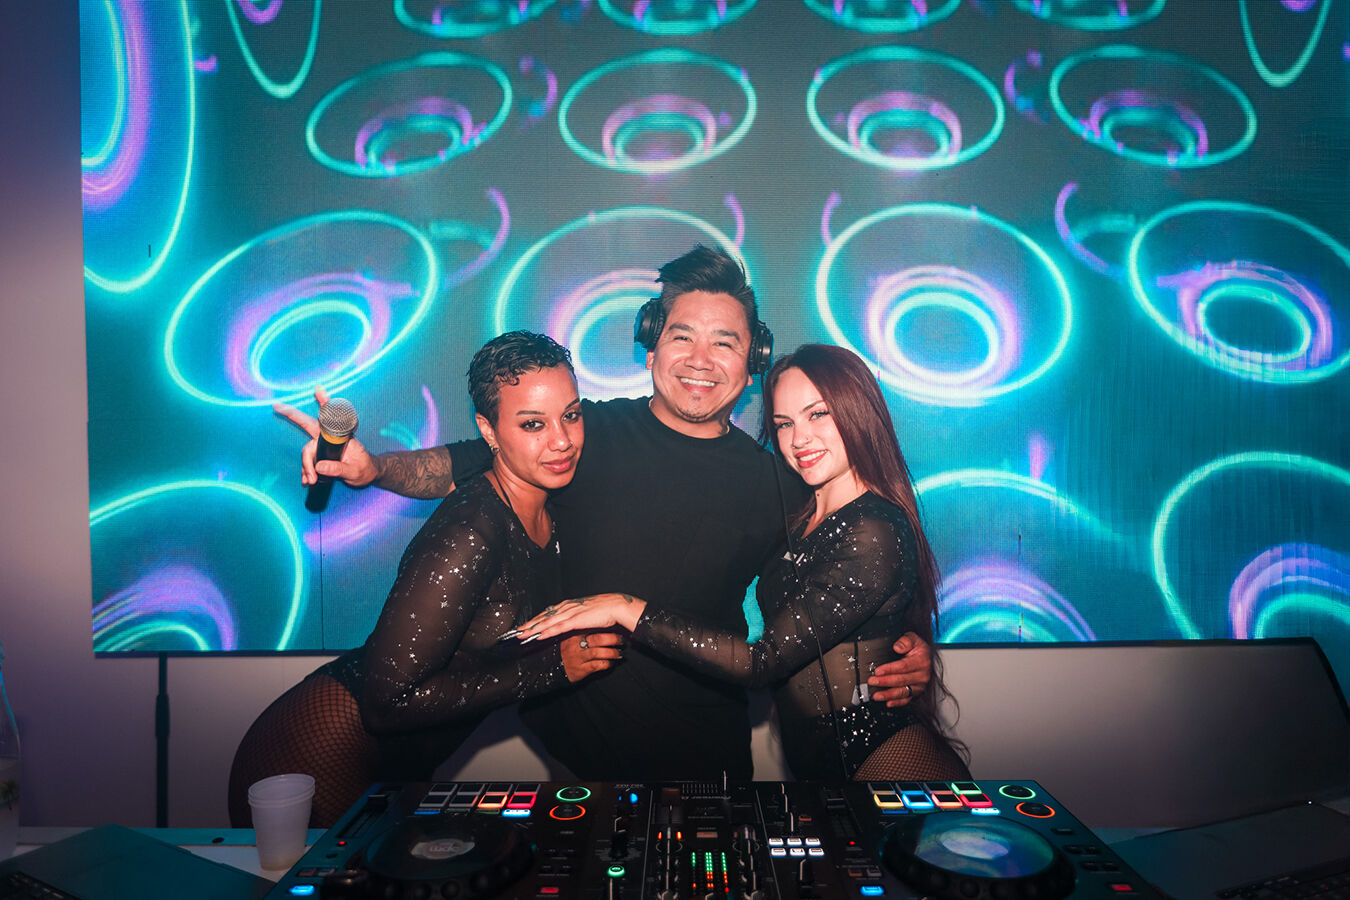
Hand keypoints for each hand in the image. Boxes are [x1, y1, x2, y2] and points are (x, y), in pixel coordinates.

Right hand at [273, 386, 378, 487]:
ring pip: (307, 452)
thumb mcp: (354, 472)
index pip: (331, 419)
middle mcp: (330, 439)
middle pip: (308, 428)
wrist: (367, 475)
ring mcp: (324, 447)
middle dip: (292, 415)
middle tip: (277, 406)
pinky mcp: (321, 457)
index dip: (325, 403)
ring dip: (306, 466)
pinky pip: (309, 462)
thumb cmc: (364, 469)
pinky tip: (307, 480)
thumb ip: (338, 469)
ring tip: (310, 480)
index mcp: (340, 437)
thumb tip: (319, 467)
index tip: (318, 389)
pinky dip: (306, 472)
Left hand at [516, 594, 645, 641]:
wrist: (616, 606)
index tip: (526, 626)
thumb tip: (570, 623)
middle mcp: (567, 607)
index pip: (548, 613)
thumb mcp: (586, 613)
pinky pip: (557, 627)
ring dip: (533, 628)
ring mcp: (570, 613)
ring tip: (522, 634)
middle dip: (529, 624)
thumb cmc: (604, 610)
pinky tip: (538, 635)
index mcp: (569, 605)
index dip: (536, 620)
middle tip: (517, 631)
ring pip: (547, 622)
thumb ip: (576, 617)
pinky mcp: (576, 619)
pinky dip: (546, 631)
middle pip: (544, 617)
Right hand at [561, 632, 622, 682]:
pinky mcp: (581, 669)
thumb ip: (584, 631)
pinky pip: (597, 665)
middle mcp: (575, 645)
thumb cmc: (568, 651)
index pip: (592, 627)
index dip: (607, 627)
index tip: (617, 627)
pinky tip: (611, 663)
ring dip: (612, 653)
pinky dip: (607, 664)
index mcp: (574, 634)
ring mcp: (578, 657)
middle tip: (621, 640)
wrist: (555, 669)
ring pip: (599, 652)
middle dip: (613, 639)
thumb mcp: (572, 638)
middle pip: (597, 639)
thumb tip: (604, 624)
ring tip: (619, 653)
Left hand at [867, 631, 932, 707]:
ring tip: (876, 695)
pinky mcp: (917, 692)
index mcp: (922, 661)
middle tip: (872, 681)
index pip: (903, 666)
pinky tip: (888, 703)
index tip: (878, 671)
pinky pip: (907, 699)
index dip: (889, 669)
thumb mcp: (913, 638)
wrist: (926, 657)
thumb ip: (906, 640)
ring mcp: (920, 685)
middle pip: (901, 680)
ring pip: (903, 692)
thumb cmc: (917, 648)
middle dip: (885, 681)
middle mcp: (923, 675)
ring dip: (888, 695)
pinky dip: (897, 702)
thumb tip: (898, 647)